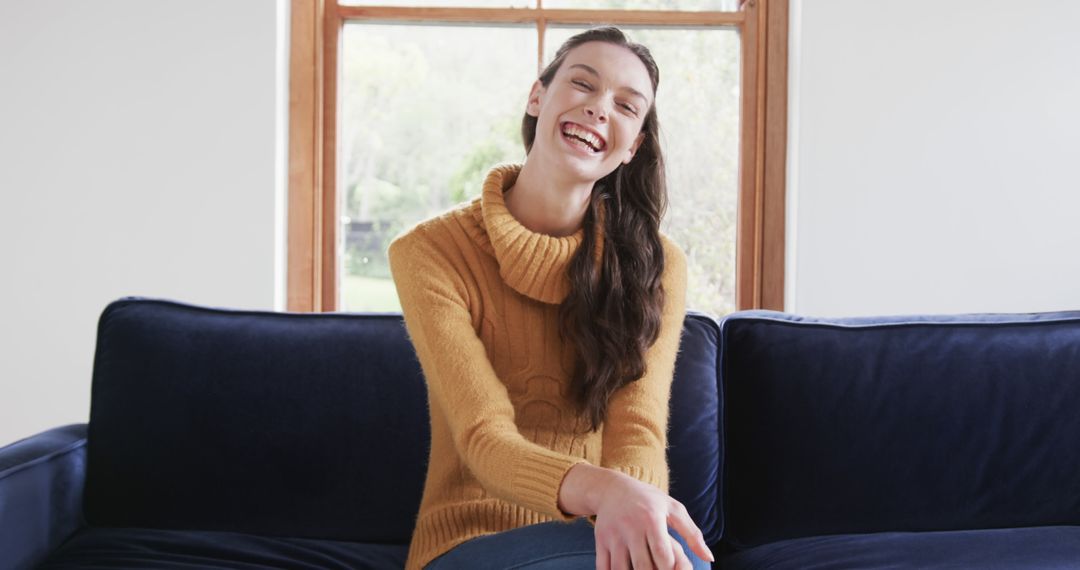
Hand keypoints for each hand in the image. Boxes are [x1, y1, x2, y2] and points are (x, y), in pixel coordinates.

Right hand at [592, 471, 711, 568]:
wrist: (611, 488)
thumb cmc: (648, 500)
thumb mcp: (673, 509)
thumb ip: (692, 534)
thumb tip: (709, 558)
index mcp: (651, 519)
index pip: (663, 555)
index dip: (670, 569)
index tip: (672, 569)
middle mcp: (630, 527)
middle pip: (643, 566)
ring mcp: (613, 535)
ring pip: (621, 569)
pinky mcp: (600, 541)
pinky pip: (603, 567)